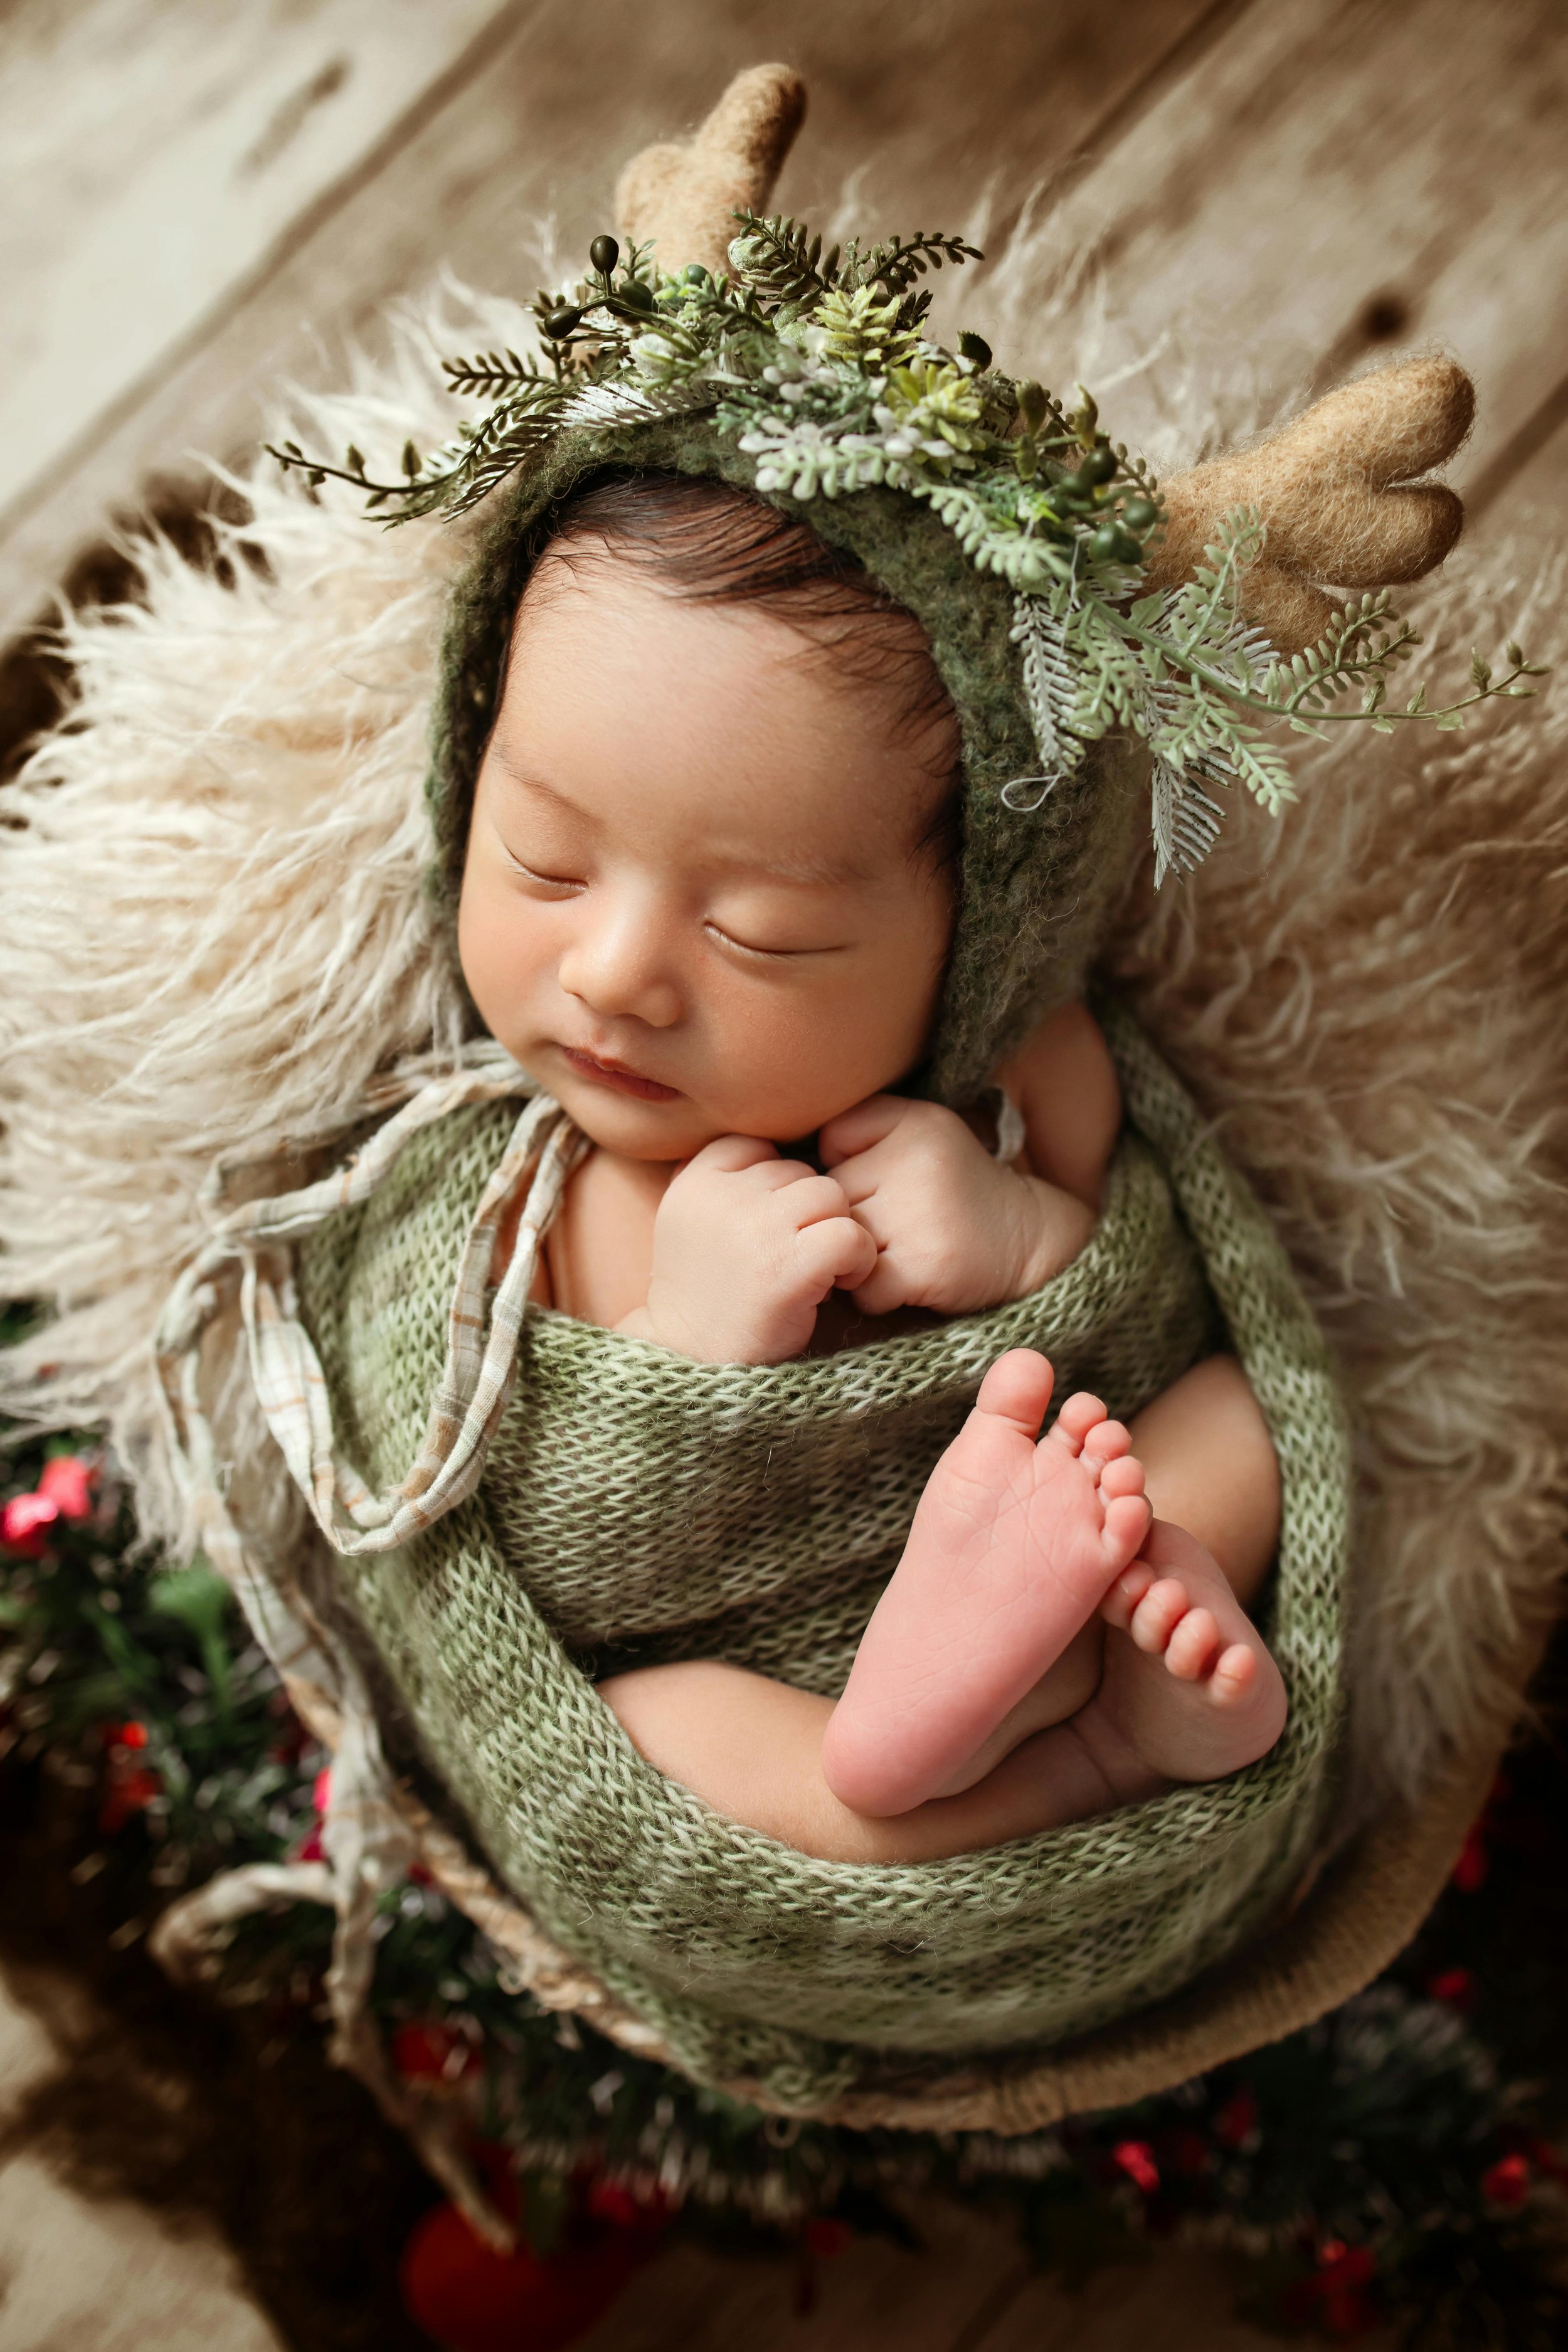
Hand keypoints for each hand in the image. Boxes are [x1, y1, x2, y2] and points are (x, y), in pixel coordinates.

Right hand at [628, 1134, 876, 1363]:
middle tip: (793, 1256)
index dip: (775, 1184)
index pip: (758, 1146)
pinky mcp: (789, 1266)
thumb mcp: (690, 1221)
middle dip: (807, 1213)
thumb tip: (774, 1148)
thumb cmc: (705, 1293)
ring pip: (831, 1195)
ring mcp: (757, 1228)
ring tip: (817, 1269)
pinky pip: (850, 1234)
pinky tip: (838, 1283)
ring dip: (834, 1231)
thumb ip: (722, 1182)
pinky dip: (857, 1259)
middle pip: (801, 1171)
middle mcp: (724, 1196)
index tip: (768, 1228)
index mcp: (695, 1181)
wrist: (692, 1360)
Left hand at [819, 1095, 1093, 1316]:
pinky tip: (911, 1279)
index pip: (831, 1139)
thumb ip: (861, 1134)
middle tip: (899, 1224)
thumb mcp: (919, 1137)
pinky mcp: (926, 1263)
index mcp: (916, 1118)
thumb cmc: (954, 1193)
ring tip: (905, 1251)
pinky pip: (865, 1288)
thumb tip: (785, 1175)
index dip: (848, 1168)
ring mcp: (922, 1212)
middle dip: (854, 1219)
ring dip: (861, 1259)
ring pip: (844, 1243)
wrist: (1030, 1241)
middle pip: (833, 1197)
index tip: (886, 1180)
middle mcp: (918, 1158)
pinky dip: (879, 1294)